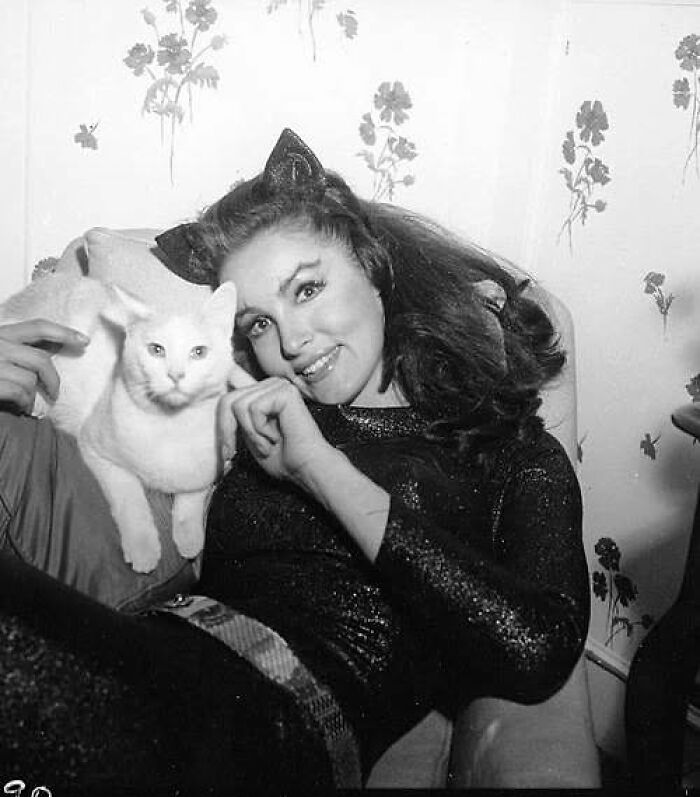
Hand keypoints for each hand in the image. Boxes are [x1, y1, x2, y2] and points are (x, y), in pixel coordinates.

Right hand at [0, 319, 88, 412]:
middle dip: (53, 379)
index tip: (84, 340)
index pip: (37, 327)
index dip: (63, 332)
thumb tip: (55, 346)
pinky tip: (20, 409)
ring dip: (34, 396)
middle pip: (40, 359)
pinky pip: (19, 392)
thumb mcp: (1, 353)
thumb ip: (21, 350)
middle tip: (54, 393)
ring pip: (31, 378)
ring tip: (28, 405)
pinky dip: (25, 403)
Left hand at [218, 363, 332, 486]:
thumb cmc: (283, 457)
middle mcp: (271, 385)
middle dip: (229, 431)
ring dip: (252, 433)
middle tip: (239, 452)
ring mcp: (278, 386)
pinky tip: (277, 437)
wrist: (306, 468)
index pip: (228, 399)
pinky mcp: (285, 391)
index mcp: (263, 394)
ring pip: (239, 406)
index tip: (227, 453)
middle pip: (228, 401)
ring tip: (269, 444)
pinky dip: (261, 430)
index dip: (223, 426)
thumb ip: (236, 418)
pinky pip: (254, 409)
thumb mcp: (249, 436)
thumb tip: (220, 398)